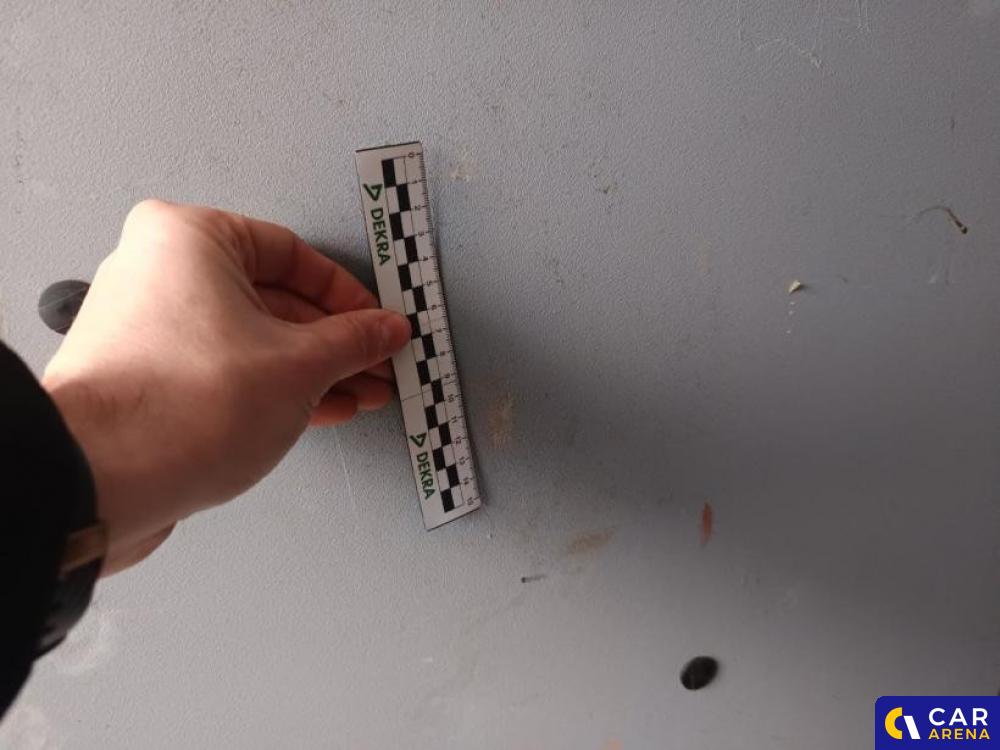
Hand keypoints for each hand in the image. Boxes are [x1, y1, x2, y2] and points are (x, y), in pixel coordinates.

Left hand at [42, 200, 409, 574]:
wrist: (105, 479)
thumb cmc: (177, 407)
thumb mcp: (301, 365)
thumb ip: (353, 342)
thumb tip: (381, 331)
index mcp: (189, 239)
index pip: (293, 254)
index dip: (346, 295)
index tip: (376, 321)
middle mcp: (160, 273)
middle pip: (273, 300)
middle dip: (333, 341)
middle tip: (374, 362)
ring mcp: (150, 327)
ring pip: (251, 339)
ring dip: (311, 370)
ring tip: (357, 392)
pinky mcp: (147, 377)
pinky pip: (226, 369)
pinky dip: (271, 386)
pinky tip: (316, 408)